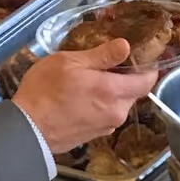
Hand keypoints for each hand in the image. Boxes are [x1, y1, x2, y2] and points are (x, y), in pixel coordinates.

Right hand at [12, 39, 159, 154]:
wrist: (31, 128)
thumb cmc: (46, 90)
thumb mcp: (71, 62)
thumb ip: (102, 56)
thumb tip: (126, 46)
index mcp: (114, 92)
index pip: (146, 82)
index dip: (148, 69)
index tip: (143, 58)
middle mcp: (118, 112)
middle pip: (133, 92)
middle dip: (125, 78)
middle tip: (106, 64)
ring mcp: (109, 126)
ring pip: (120, 104)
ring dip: (112, 91)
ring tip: (90, 79)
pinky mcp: (99, 134)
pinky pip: (109, 114)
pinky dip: (103, 103)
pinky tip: (85, 96)